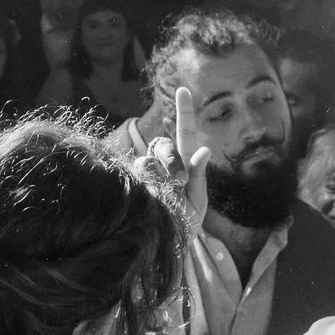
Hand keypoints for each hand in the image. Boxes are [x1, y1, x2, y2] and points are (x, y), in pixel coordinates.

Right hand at [135, 86, 210, 226]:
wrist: (165, 245)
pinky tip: (150, 197)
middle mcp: (163, 164)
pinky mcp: (131, 183)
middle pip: (163, 144)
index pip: (184, 132)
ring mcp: (145, 173)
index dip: (184, 110)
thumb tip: (204, 150)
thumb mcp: (197, 200)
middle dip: (171, 158)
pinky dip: (146, 183)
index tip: (184, 89)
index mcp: (185, 164)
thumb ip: (199, 175)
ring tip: (167, 197)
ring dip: (159, 175)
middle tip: (180, 181)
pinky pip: (136, 174)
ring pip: (147, 159)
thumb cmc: (184, 223)